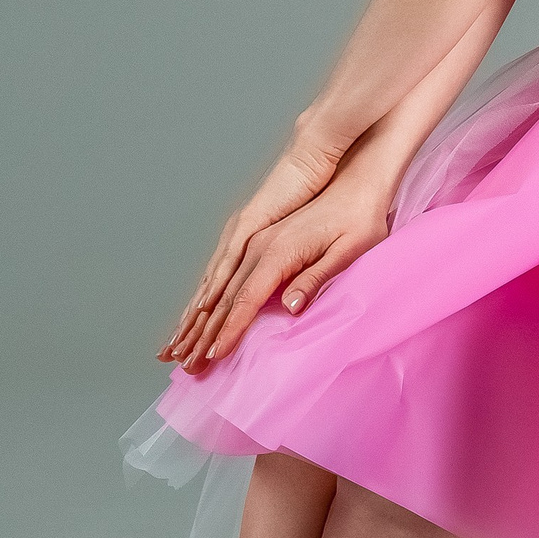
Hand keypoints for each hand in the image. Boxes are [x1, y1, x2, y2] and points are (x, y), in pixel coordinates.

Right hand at [159, 133, 394, 371]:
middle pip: (223, 296)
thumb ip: (317, 277)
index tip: (213, 354)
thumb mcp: (350, 249)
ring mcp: (254, 238)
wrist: (354, 173)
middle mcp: (258, 244)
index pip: (246, 299)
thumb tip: (290, 307)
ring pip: (217, 284)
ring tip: (179, 343)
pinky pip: (224, 270)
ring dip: (197, 316)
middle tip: (186, 364)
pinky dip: (207, 294)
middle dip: (202, 332)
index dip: (229, 329)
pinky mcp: (257, 235)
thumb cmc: (359, 215)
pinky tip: (197, 309)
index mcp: (278, 251)